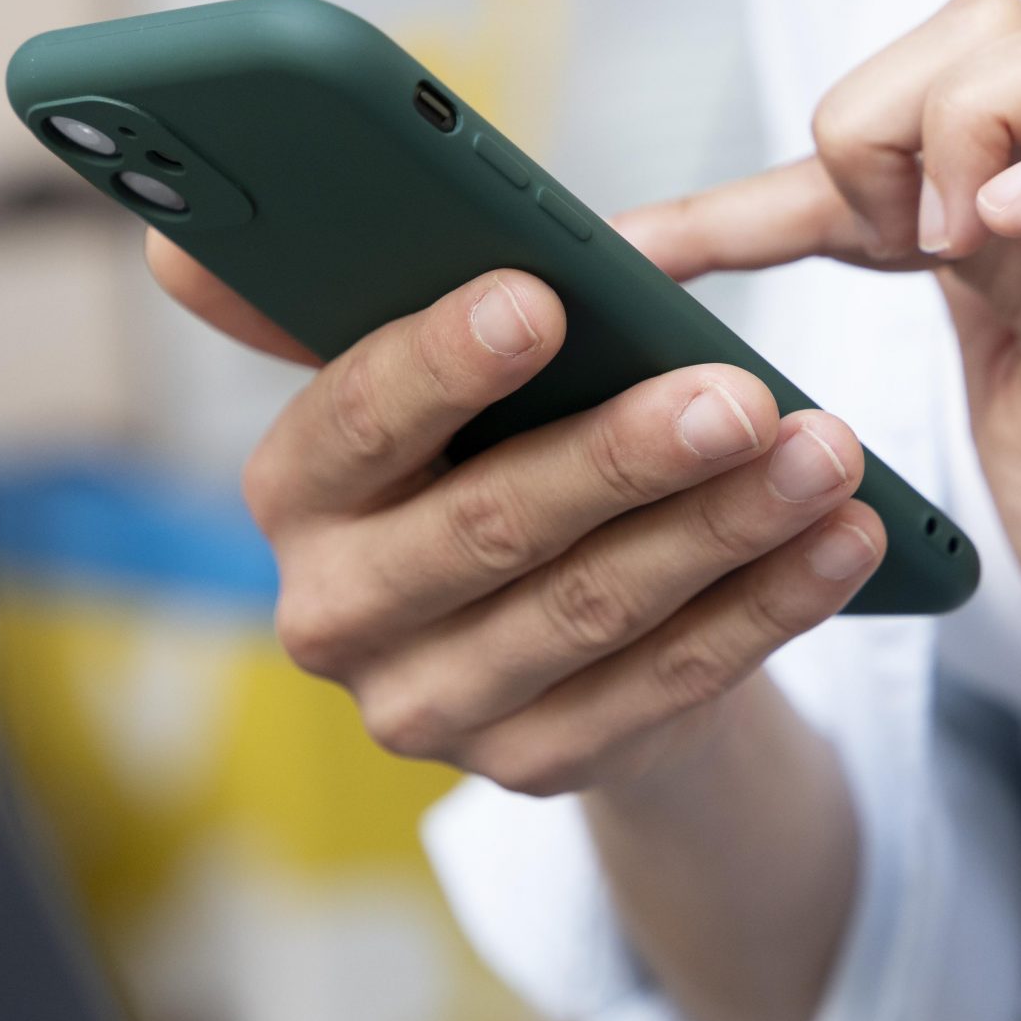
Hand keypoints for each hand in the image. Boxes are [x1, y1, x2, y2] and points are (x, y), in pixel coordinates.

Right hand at [146, 235, 887, 793]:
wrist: (550, 630)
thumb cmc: (491, 447)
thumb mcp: (430, 377)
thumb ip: (344, 299)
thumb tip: (177, 252)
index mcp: (294, 492)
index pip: (350, 424)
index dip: (440, 363)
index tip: (539, 296)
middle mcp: (336, 613)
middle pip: (488, 529)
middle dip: (625, 457)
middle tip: (739, 396)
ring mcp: (431, 709)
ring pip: (594, 611)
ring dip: (725, 530)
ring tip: (827, 456)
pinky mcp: (535, 768)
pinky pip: (666, 687)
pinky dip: (767, 609)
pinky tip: (842, 543)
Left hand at [627, 0, 1020, 733]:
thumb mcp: (957, 421)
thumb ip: (884, 352)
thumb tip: (726, 363)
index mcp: (1018, 232)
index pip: (885, 117)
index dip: (744, 185)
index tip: (641, 259)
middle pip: (996, 17)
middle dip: (891, 104)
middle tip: (876, 246)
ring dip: (986, 119)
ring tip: (948, 242)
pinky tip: (1003, 235)